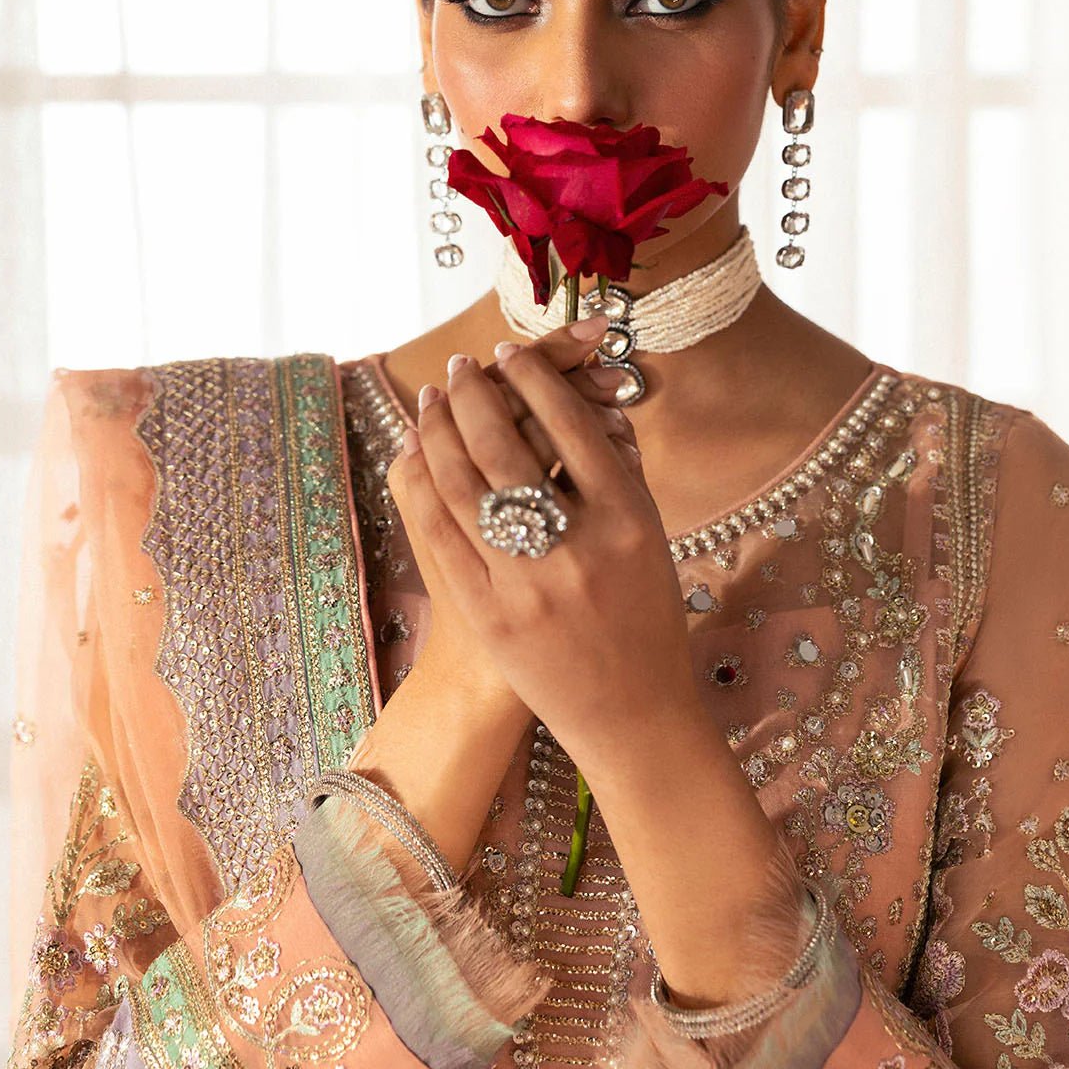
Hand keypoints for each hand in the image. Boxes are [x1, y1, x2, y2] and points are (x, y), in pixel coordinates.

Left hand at [386, 324, 697, 771]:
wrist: (631, 715)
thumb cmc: (646, 616)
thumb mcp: (651, 536)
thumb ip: (617, 466)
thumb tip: (575, 394)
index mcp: (629, 519)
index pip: (571, 424)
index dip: (535, 378)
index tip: (512, 353)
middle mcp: (577, 546)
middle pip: (506, 443)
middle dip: (475, 392)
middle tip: (462, 366)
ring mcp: (526, 583)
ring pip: (463, 482)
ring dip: (440, 428)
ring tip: (433, 397)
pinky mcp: (490, 614)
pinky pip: (442, 531)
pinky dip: (423, 482)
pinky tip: (418, 451)